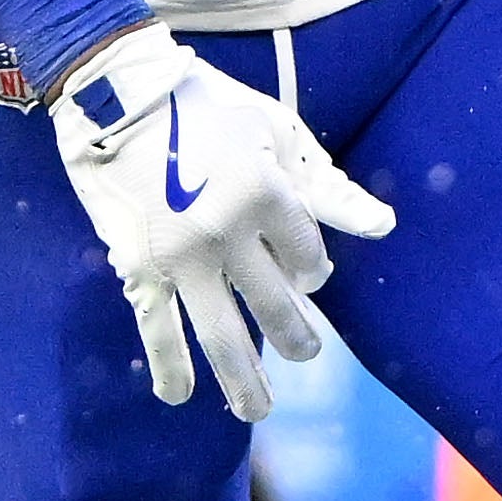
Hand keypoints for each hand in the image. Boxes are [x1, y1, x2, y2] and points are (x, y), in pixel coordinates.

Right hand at [45, 25, 396, 418]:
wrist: (119, 91)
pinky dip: (168, 366)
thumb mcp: (275, 131)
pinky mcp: (140, 266)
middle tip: (305, 352)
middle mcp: (228, 231)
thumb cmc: (206, 106)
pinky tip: (179, 394)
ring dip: (243, 381)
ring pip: (222, 335)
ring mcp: (182, 256)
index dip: (312, 270)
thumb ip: (325, 187)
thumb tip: (382, 225)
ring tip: (256, 410)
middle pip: (276, 305)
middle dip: (296, 338)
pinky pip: (157, 327)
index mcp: (267, 192)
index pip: (308, 259)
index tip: (306, 271)